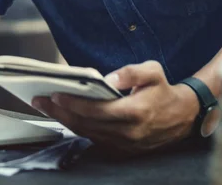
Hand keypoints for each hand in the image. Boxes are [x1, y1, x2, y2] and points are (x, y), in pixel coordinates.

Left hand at [32, 61, 199, 153]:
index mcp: (134, 112)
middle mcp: (128, 132)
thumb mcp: (153, 70)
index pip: (96, 110)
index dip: (73, 103)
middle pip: (85, 124)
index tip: (55, 95)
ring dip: (65, 121)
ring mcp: (125, 145)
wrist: (182, 116)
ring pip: (87, 134)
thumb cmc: (163, 90)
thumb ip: (131, 72)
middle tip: (40, 101)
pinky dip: (78, 129)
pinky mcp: (123, 151)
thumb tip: (108, 78)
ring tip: (47, 108)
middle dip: (60, 112)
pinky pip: (94, 141)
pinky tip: (65, 118)